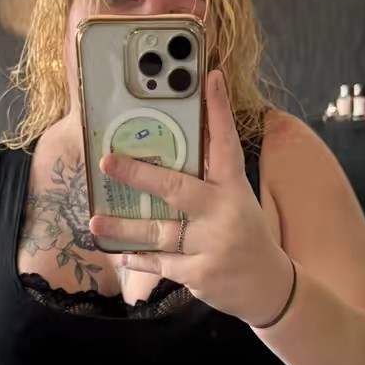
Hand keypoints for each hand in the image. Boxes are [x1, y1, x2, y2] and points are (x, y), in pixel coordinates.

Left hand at [90, 70, 293, 326]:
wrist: (269, 287)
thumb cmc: (247, 236)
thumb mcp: (238, 202)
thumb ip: (211, 181)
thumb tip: (173, 152)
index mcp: (235, 190)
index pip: (226, 144)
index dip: (218, 110)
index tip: (210, 77)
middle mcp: (223, 214)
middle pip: (177, 189)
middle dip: (140, 174)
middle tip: (107, 161)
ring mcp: (211, 245)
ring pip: (160, 231)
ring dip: (125, 227)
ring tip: (95, 222)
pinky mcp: (200, 273)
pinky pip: (160, 263)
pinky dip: (139, 258)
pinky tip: (120, 254)